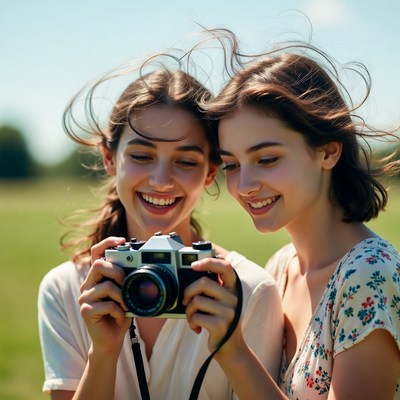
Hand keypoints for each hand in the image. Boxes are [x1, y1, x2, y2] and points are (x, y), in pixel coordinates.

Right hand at [79, 237, 130, 354]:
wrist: (112, 340)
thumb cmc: (120, 314)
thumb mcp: (126, 293)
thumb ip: (126, 280)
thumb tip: (138, 265)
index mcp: (97, 277)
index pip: (96, 253)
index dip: (107, 243)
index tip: (122, 240)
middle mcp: (88, 285)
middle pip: (98, 265)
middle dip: (118, 272)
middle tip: (126, 284)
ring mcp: (85, 298)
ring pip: (106, 286)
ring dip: (121, 297)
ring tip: (125, 306)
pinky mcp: (86, 311)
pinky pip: (108, 304)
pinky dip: (120, 311)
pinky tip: (120, 317)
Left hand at [183, 255, 240, 354]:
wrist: (230, 349)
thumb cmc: (219, 321)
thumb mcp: (220, 301)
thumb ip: (213, 287)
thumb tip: (196, 268)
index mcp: (233, 289)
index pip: (226, 267)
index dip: (210, 262)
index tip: (194, 265)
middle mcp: (234, 298)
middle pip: (204, 283)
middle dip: (188, 291)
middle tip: (185, 300)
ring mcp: (229, 312)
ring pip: (197, 300)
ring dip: (188, 310)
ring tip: (192, 317)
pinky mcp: (221, 325)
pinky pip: (197, 316)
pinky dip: (191, 322)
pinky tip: (196, 328)